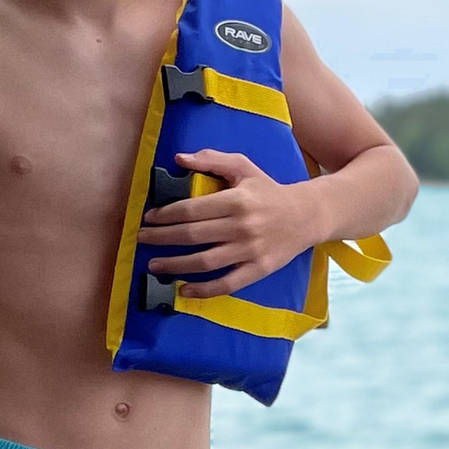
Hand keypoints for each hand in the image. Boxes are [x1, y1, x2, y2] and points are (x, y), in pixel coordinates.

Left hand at [139, 150, 322, 298]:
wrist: (307, 215)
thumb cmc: (269, 190)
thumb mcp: (244, 167)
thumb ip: (212, 160)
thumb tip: (179, 159)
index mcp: (236, 200)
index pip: (192, 209)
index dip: (166, 214)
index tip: (149, 217)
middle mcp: (242, 226)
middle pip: (192, 235)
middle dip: (162, 238)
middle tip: (141, 239)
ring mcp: (250, 250)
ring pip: (205, 261)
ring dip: (175, 264)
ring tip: (154, 265)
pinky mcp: (258, 269)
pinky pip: (227, 283)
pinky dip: (204, 289)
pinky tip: (184, 289)